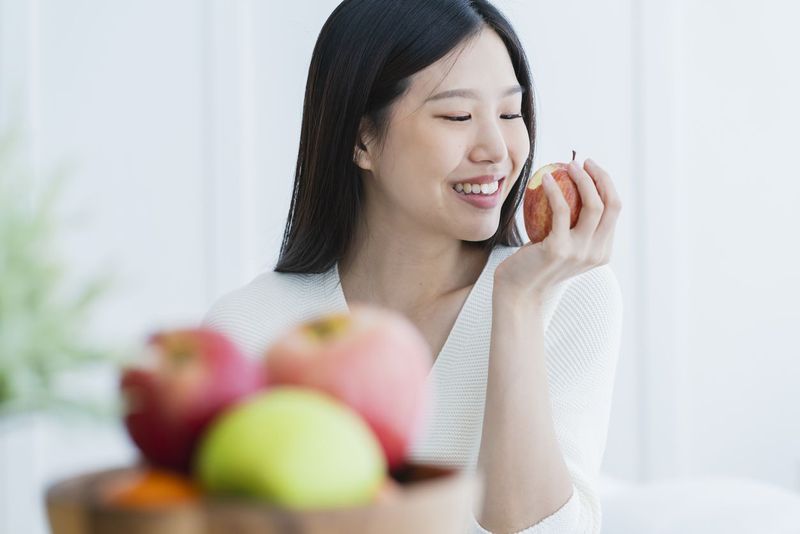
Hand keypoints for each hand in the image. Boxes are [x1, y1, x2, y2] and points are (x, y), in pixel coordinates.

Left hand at [494, 158, 621, 302]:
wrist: (518, 293)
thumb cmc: (535, 265)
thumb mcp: (563, 248)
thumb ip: (573, 228)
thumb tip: (573, 188)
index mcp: (602, 252)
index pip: (614, 210)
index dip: (606, 184)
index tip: (589, 168)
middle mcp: (596, 253)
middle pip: (612, 205)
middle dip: (602, 177)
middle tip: (583, 161)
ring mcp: (580, 253)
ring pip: (594, 205)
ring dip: (583, 179)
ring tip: (568, 165)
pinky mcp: (558, 250)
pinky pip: (561, 210)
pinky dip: (555, 190)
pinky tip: (544, 178)